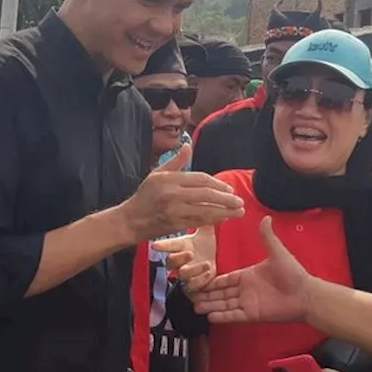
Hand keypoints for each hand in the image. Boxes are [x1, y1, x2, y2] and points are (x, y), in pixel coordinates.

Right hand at [118, 143, 244, 241]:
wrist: (131, 220)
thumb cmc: (145, 195)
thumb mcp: (157, 174)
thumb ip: (175, 162)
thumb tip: (188, 146)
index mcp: (169, 179)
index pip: (199, 178)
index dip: (217, 183)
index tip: (229, 188)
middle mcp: (173, 194)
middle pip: (206, 194)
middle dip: (226, 198)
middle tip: (240, 200)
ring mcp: (175, 211)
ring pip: (205, 210)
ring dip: (225, 211)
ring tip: (239, 211)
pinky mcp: (176, 225)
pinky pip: (199, 222)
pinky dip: (214, 220)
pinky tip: (225, 218)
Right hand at [154, 224, 217, 293]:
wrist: (213, 264)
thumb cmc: (205, 246)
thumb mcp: (206, 232)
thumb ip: (205, 220)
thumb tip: (208, 205)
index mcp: (182, 245)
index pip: (170, 244)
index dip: (162, 246)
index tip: (155, 245)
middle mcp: (181, 260)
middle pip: (171, 262)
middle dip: (178, 258)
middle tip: (189, 253)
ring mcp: (186, 273)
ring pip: (183, 274)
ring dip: (194, 269)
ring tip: (206, 263)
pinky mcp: (194, 284)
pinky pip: (194, 285)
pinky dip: (201, 279)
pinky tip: (209, 272)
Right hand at [190, 217, 311, 323]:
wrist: (305, 294)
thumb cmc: (292, 273)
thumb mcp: (277, 253)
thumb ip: (268, 237)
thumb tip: (265, 218)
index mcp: (248, 275)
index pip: (225, 278)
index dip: (212, 280)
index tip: (198, 279)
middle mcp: (245, 290)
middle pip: (221, 293)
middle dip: (206, 294)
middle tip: (190, 295)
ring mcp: (248, 303)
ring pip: (224, 304)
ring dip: (211, 305)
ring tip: (195, 306)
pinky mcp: (253, 314)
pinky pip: (234, 315)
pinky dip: (223, 316)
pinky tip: (210, 316)